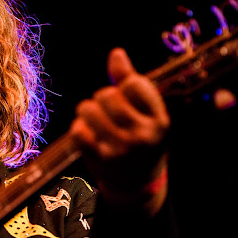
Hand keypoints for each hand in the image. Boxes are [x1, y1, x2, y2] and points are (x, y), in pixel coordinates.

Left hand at [69, 48, 169, 214]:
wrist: (136, 184)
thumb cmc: (141, 138)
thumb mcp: (146, 113)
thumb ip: (131, 81)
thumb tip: (116, 53)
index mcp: (159, 121)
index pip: (134, 84)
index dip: (124, 86)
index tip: (126, 97)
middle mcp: (142, 136)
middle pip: (107, 94)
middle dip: (102, 97)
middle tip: (107, 110)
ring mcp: (120, 149)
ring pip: (88, 109)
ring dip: (87, 111)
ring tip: (95, 119)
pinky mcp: (98, 160)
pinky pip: (78, 131)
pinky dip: (79, 128)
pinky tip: (87, 134)